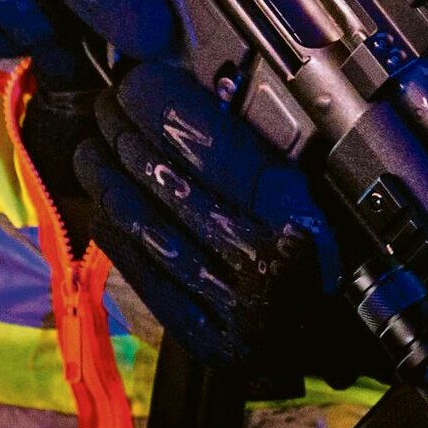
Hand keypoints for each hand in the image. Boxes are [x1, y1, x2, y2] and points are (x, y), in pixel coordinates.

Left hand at [71, 60, 361, 381]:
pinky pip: (146, 275)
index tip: (139, 83)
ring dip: (109, 181)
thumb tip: (199, 97)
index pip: (217, 150)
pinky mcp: (208, 341)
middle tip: (108, 107)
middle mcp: (266, 267)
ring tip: (92, 149)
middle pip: (174, 185)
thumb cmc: (329, 260)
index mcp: (300, 219)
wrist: (336, 345)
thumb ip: (260, 155)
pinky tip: (105, 205)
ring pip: (150, 227)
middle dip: (128, 135)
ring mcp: (233, 310)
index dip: (168, 109)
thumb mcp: (313, 193)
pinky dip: (118, 235)